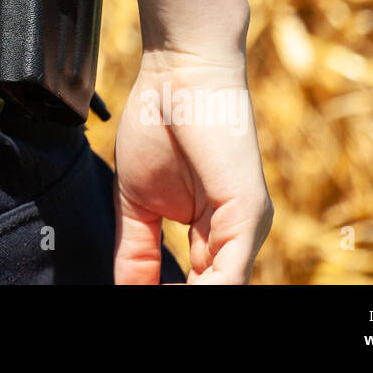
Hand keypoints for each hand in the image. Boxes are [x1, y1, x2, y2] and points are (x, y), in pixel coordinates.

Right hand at [113, 49, 272, 283]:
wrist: (178, 73)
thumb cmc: (159, 122)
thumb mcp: (136, 201)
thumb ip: (135, 249)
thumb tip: (125, 290)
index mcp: (210, 233)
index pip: (193, 286)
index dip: (160, 293)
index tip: (130, 295)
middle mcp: (234, 236)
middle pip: (208, 289)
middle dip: (171, 297)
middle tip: (136, 299)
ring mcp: (245, 227)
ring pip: (221, 289)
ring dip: (185, 298)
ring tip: (145, 299)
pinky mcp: (248, 214)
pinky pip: (229, 275)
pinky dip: (202, 292)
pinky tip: (168, 295)